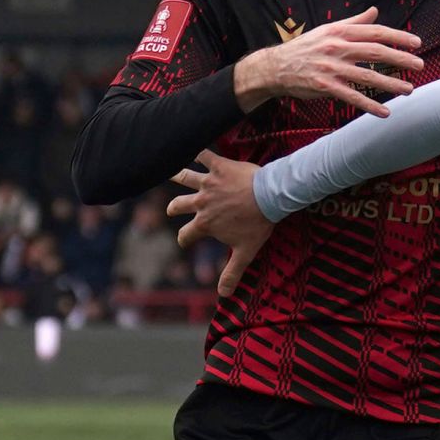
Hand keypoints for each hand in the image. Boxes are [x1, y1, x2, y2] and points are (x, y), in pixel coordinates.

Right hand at [168, 151, 272, 296]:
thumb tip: (224, 296)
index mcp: (205, 224)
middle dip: (174, 208)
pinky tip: (192, 143)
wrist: (270, 196)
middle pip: (178, 205)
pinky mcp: (218, 166)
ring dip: (177, 175)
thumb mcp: (245, 252)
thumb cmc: (258, 224)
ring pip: (185, 178)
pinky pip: (203, 154)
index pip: (186, 234)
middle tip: (172, 208)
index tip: (185, 241)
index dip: (184, 239)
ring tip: (169, 171)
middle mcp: (201, 203)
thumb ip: (232, 273)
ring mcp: (208, 183)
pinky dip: (196, 149)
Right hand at [234, 6, 423, 116]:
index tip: (417, 43)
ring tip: (409, 89)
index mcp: (340, 31)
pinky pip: (351, 97)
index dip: (398, 37)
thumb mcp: (328, 29)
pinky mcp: (325, 86)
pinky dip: (369, 105)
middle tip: (420, 65)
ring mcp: (331, 68)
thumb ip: (354, 22)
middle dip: (400, 58)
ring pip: (367, 76)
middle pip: (375, 52)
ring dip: (390, 84)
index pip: (375, 32)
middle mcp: (337, 47)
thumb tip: (375, 11)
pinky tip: (384, 112)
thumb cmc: (305, 47)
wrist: (276, 66)